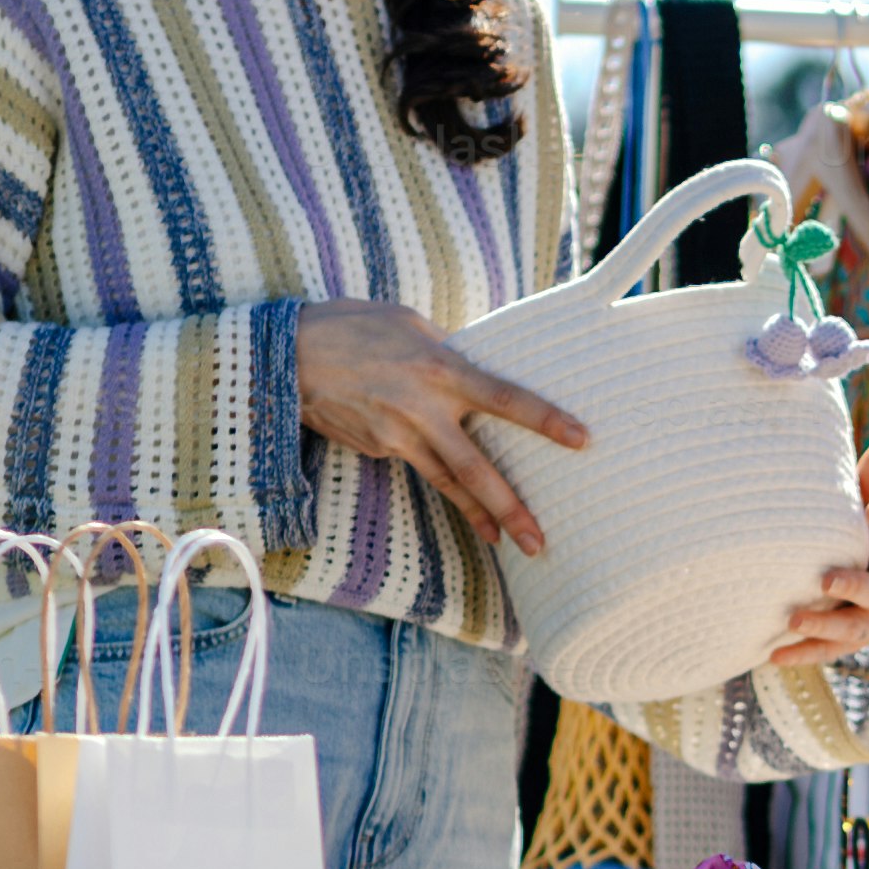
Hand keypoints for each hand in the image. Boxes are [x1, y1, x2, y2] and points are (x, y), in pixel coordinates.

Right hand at [295, 300, 588, 555]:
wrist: (285, 357)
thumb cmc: (353, 326)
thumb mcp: (410, 325)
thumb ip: (449, 352)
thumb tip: (476, 369)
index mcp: (440, 370)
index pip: (505, 399)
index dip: (546, 420)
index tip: (582, 440)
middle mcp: (421, 410)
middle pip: (476, 468)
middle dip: (510, 508)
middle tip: (541, 543)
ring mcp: (396, 436)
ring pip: (447, 483)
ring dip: (478, 516)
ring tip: (504, 543)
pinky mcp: (376, 449)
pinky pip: (416, 463)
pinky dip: (437, 478)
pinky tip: (445, 482)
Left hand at [773, 442, 868, 664]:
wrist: (866, 584)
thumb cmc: (866, 535)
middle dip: (856, 587)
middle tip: (826, 578)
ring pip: (855, 629)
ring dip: (824, 624)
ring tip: (793, 619)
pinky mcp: (852, 642)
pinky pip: (828, 651)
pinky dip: (802, 653)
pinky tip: (773, 655)